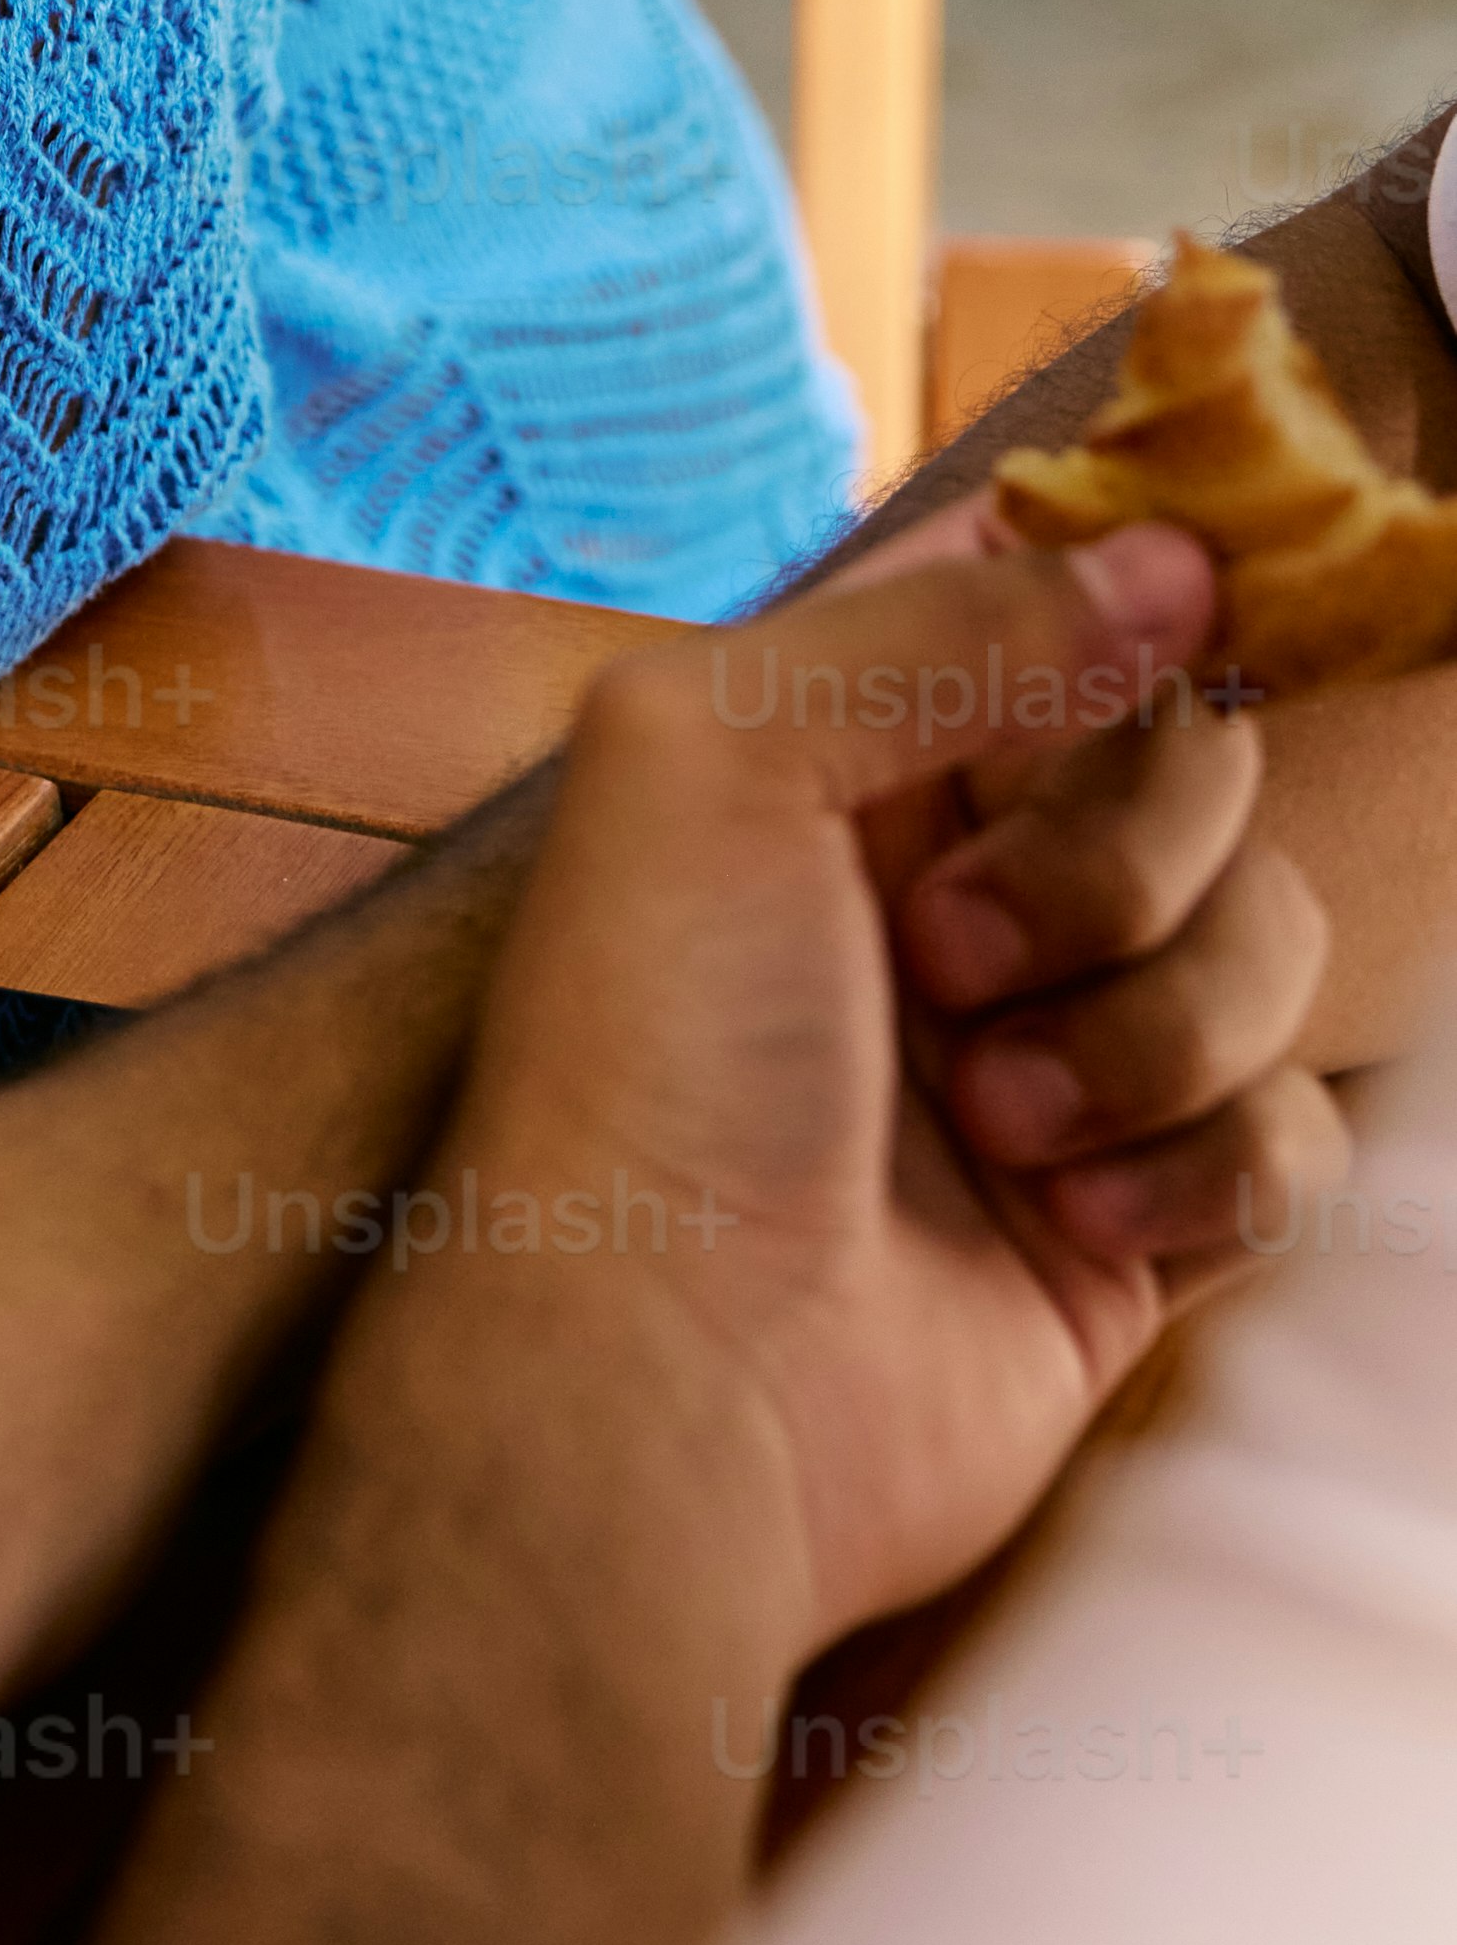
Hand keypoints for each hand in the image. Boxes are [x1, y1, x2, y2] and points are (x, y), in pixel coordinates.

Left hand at [400, 522, 1349, 1672]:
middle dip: (1120, 859)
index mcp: (842, 751)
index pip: (1052, 604)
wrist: (677, 1388)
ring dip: (1154, 1030)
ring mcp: (1058, 1053)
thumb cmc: (651, 1060)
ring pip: (1267, 945)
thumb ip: (943, 625)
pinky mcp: (1137, 1220)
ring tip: (995, 1123)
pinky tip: (1074, 1228)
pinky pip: (1293, 1133)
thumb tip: (1172, 557)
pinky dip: (1207, 1173)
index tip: (1174, 611)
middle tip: (954, 959)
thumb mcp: (711, 757)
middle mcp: (956, 885)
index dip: (1127, 602)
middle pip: (1197, 767)